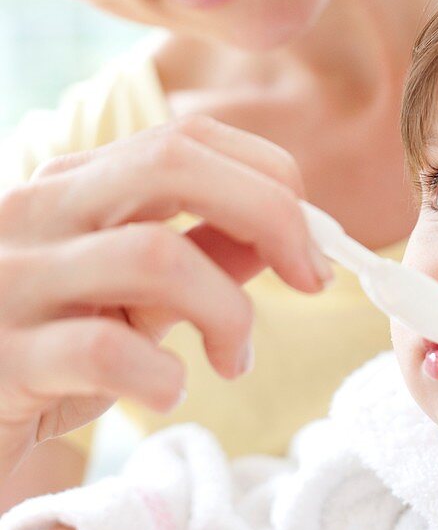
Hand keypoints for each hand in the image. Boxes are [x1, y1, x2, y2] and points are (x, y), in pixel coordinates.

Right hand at [0, 116, 330, 476]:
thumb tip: (292, 231)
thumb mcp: (134, 296)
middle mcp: (39, 211)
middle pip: (172, 163)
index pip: (186, 137)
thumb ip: (204, 255)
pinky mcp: (2, 357)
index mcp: (74, 183)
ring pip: (154, 255)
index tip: (314, 245)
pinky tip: (169, 391)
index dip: (270, 176)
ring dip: (227, 311)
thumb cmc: (51, 354)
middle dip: (270, 214)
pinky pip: (105, 350)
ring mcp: (13, 279)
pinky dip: (162, 374)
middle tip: (311, 279)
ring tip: (233, 359)